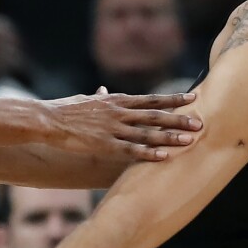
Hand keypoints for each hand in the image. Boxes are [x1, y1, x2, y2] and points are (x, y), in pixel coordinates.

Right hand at [45, 90, 201, 161]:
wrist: (48, 119)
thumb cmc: (65, 110)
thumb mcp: (85, 99)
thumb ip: (99, 97)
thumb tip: (103, 90)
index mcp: (117, 101)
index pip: (151, 99)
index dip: (173, 99)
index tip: (193, 97)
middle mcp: (119, 113)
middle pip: (155, 115)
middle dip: (179, 119)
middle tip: (200, 122)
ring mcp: (113, 129)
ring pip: (147, 133)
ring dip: (169, 137)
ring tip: (189, 141)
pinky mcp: (105, 145)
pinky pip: (131, 150)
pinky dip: (148, 153)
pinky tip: (163, 157)